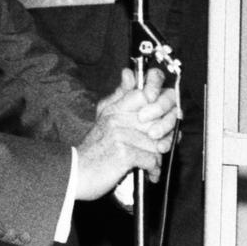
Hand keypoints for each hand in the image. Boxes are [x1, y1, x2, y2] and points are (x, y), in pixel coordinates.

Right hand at [74, 68, 179, 200]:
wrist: (77, 173)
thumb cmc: (95, 148)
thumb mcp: (104, 117)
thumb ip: (121, 96)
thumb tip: (128, 72)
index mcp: (115, 108)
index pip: (146, 92)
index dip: (163, 98)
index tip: (169, 112)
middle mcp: (117, 117)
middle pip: (159, 117)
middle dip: (168, 132)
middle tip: (164, 144)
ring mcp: (120, 135)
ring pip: (158, 141)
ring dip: (159, 156)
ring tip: (153, 162)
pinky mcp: (124, 154)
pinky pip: (152, 159)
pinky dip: (153, 169)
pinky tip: (149, 172)